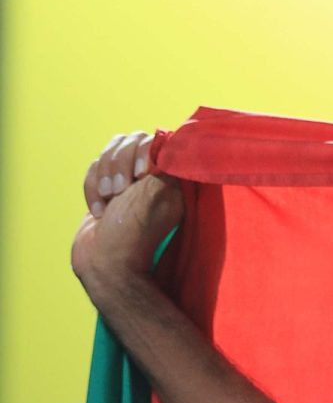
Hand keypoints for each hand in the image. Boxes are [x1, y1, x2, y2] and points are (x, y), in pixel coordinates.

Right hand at [71, 132, 182, 302]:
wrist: (105, 263)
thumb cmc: (133, 232)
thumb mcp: (156, 194)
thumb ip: (164, 165)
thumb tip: (170, 138)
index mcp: (172, 180)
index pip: (157, 140)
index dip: (144, 151)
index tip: (142, 174)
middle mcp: (152, 178)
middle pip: (129, 141)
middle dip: (119, 163)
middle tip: (120, 192)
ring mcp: (127, 183)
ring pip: (108, 153)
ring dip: (103, 176)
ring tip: (109, 200)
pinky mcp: (106, 189)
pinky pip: (94, 169)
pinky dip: (91, 187)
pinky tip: (99, 210)